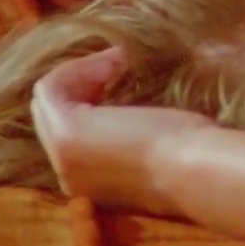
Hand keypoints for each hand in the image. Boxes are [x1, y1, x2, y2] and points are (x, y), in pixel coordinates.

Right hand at [30, 46, 213, 215]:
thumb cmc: (193, 156)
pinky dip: (78, 68)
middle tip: (116, 65)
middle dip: (80, 85)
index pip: (69, 134)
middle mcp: (69, 178)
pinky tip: (113, 61)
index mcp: (91, 185)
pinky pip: (51, 89)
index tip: (122, 79)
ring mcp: (62, 158)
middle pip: (52, 118)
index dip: (90, 99)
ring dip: (80, 73)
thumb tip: (128, 110)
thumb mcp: (155, 146)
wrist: (197, 171)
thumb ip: (130, 138)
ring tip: (117, 60)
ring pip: (48, 103)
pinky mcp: (65, 133)